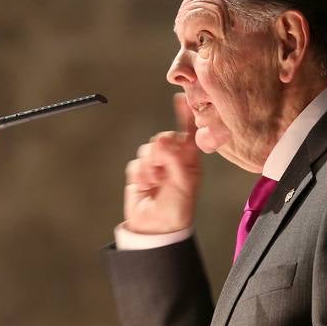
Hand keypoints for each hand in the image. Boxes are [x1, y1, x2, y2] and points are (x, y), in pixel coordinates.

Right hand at [122, 93, 200, 233]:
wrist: (156, 227)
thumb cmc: (178, 208)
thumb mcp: (184, 182)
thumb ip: (175, 158)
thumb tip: (160, 140)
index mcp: (190, 159)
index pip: (188, 132)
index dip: (184, 114)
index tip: (180, 98)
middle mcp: (174, 159)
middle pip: (163, 137)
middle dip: (162, 151)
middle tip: (164, 169)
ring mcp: (156, 164)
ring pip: (148, 149)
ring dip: (151, 167)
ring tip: (157, 183)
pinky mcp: (140, 171)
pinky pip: (136, 162)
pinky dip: (141, 174)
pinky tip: (147, 187)